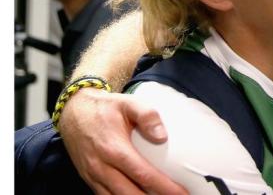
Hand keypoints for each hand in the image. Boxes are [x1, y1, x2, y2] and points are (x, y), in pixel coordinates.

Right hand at [60, 88, 186, 193]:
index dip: (164, 187)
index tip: (182, 193)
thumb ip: (148, 116)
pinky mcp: (89, 179)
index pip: (143, 175)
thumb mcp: (128, 103)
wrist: (73, 111)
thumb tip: (162, 136)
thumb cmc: (104, 108)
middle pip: (131, 194)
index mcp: (114, 149)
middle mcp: (102, 167)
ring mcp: (93, 176)